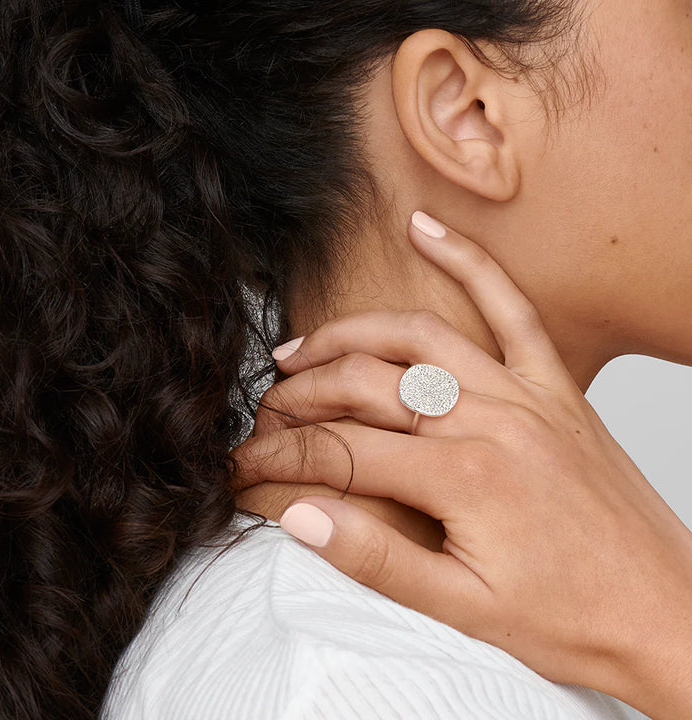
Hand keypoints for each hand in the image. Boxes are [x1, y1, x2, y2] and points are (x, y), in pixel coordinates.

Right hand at [231, 212, 691, 718]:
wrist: (664, 613)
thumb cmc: (573, 619)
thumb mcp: (463, 610)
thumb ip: (376, 557)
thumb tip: (300, 514)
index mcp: (464, 478)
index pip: (341, 452)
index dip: (280, 457)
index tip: (242, 462)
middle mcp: (491, 420)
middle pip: (367, 385)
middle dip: (301, 396)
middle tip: (264, 409)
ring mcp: (525, 394)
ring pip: (418, 337)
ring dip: (352, 334)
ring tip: (303, 348)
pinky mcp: (554, 387)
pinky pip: (510, 308)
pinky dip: (469, 262)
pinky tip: (427, 230)